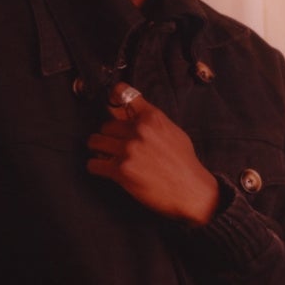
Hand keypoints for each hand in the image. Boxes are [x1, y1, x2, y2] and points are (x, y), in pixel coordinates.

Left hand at [87, 85, 220, 225]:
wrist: (191, 190)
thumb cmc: (184, 163)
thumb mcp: (172, 131)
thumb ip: (150, 121)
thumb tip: (127, 114)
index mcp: (151, 117)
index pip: (123, 94)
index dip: (113, 97)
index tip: (110, 103)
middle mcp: (138, 131)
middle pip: (106, 124)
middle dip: (108, 135)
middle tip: (114, 144)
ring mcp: (128, 150)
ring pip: (96, 142)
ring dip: (98, 149)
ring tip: (105, 155)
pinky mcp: (121, 170)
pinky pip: (94, 165)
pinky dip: (96, 167)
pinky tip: (103, 169)